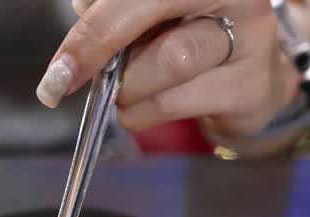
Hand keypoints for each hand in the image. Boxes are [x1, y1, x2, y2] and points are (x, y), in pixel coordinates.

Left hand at [39, 0, 305, 152]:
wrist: (247, 72)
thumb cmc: (185, 32)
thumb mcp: (145, 11)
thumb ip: (110, 10)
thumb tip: (77, 38)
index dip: (92, 26)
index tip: (59, 67)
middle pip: (153, 7)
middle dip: (99, 48)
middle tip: (65, 81)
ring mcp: (250, 37)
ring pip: (170, 60)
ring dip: (127, 86)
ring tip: (120, 93)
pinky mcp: (250, 85)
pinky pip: (179, 101)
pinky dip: (143, 112)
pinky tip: (138, 110)